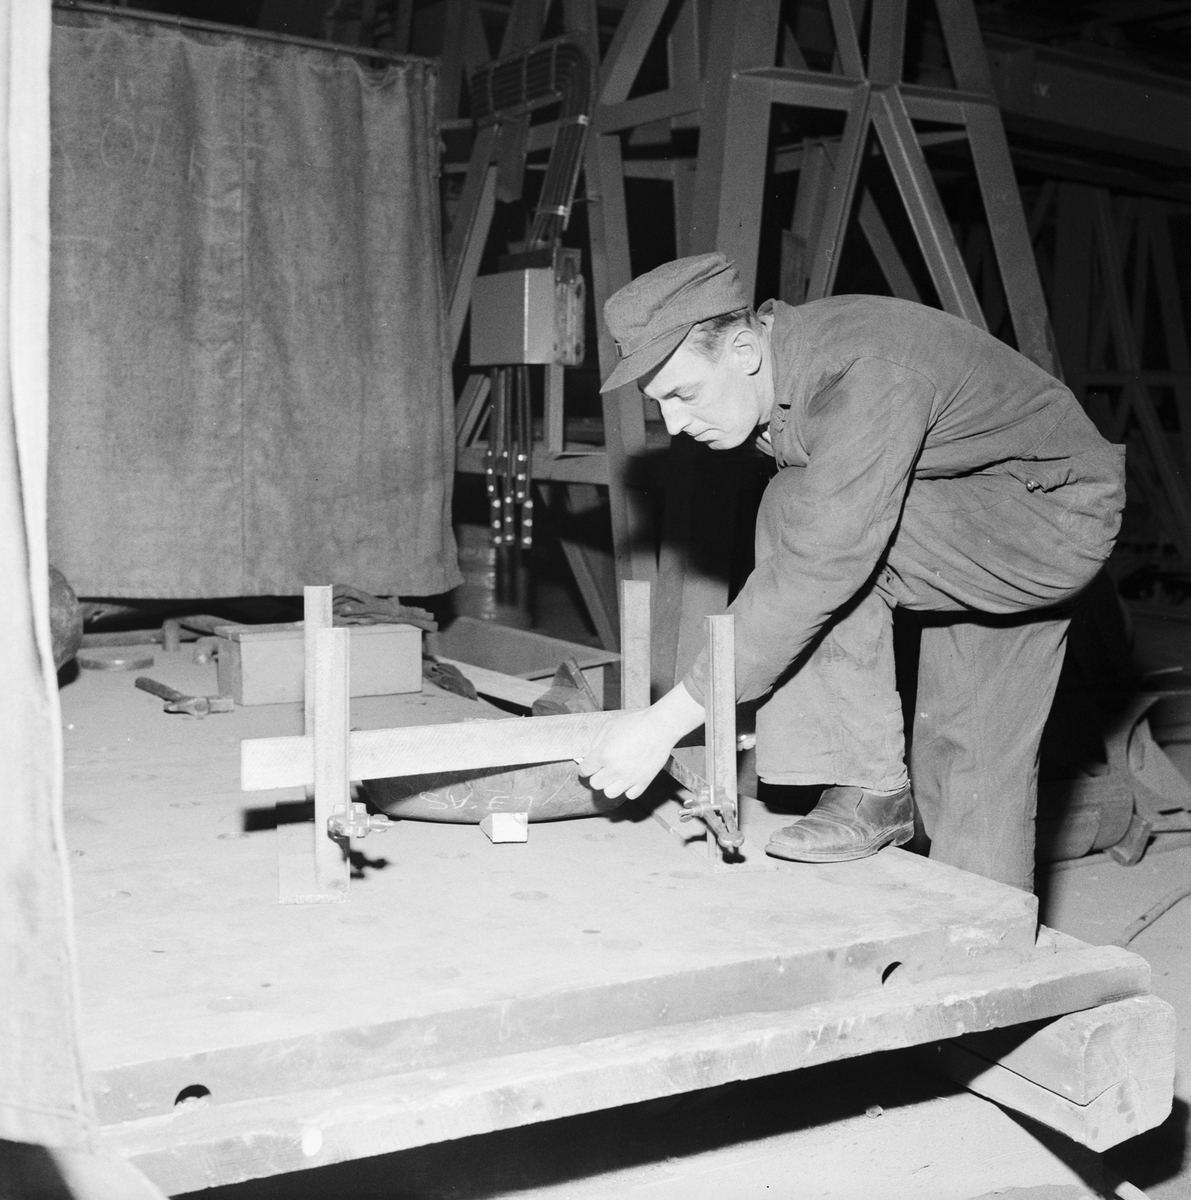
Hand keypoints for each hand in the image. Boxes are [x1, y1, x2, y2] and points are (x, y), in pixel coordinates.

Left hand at [578, 683, 704, 799]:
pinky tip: (629, 779)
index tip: (587, 768)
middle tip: (602, 769)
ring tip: (615, 776)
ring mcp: (630, 777)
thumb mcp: (609, 726)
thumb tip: (590, 755)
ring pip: (610, 793)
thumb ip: (596, 742)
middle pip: (595, 784)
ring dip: (610, 785)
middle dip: (596, 776)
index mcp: (604, 754)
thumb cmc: (635, 723)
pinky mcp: (644, 781)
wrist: (659, 727)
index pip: (585, 770)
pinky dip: (628, 789)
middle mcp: (615, 769)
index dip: (584, 768)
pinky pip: (630, 795)